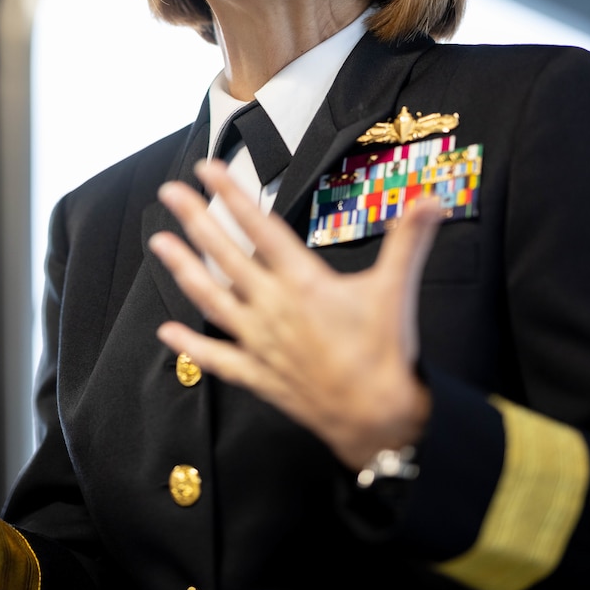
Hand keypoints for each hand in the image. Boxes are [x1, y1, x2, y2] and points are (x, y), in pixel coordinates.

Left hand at [149, 160, 439, 470]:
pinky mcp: (258, 374)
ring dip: (183, 269)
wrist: (379, 419)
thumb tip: (430, 200)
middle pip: (225, 255)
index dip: (232, 195)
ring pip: (210, 299)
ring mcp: (260, 342)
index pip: (260, 227)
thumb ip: (409, 240)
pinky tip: (167, 332)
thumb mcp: (397, 288)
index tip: (207, 169)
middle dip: (194, 219)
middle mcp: (273, 307)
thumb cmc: (385, 353)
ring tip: (158, 243)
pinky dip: (190, 345)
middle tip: (169, 193)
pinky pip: (217, 358)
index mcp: (303, 282)